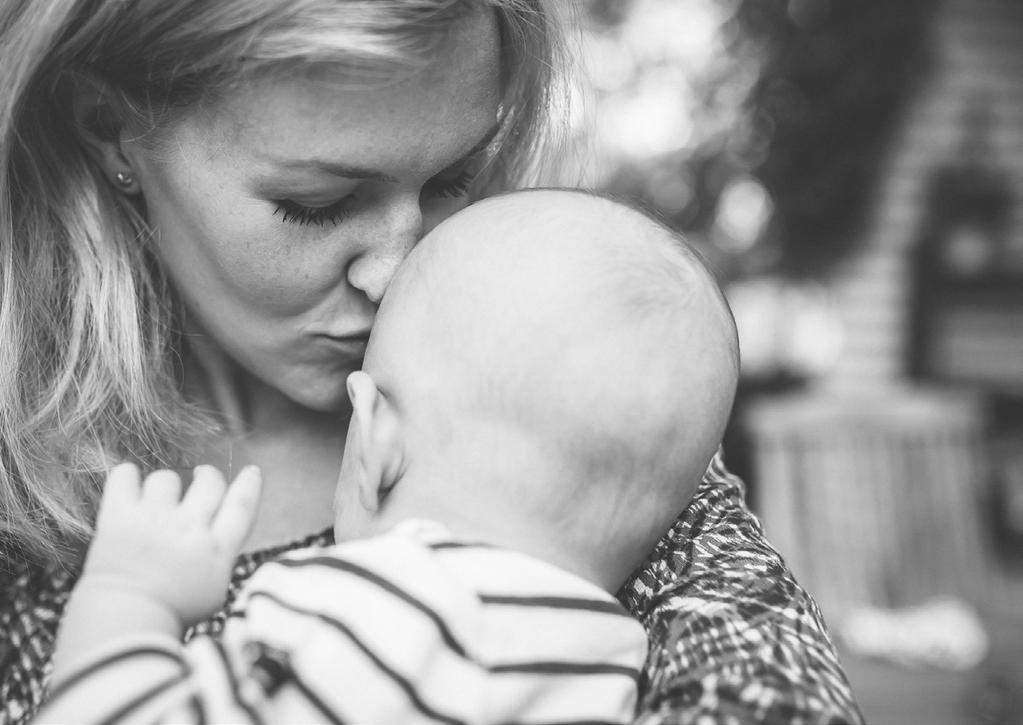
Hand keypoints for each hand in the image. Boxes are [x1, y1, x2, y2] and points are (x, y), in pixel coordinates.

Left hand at [81, 463, 261, 627]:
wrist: (124, 625)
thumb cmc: (170, 618)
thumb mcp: (215, 592)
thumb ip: (219, 559)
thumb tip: (218, 538)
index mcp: (217, 549)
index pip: (243, 503)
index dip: (250, 484)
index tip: (252, 472)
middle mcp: (190, 527)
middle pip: (210, 483)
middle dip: (208, 477)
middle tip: (201, 479)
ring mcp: (154, 518)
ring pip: (167, 478)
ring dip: (165, 486)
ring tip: (158, 499)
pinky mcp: (120, 517)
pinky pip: (124, 477)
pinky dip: (127, 476)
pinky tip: (129, 484)